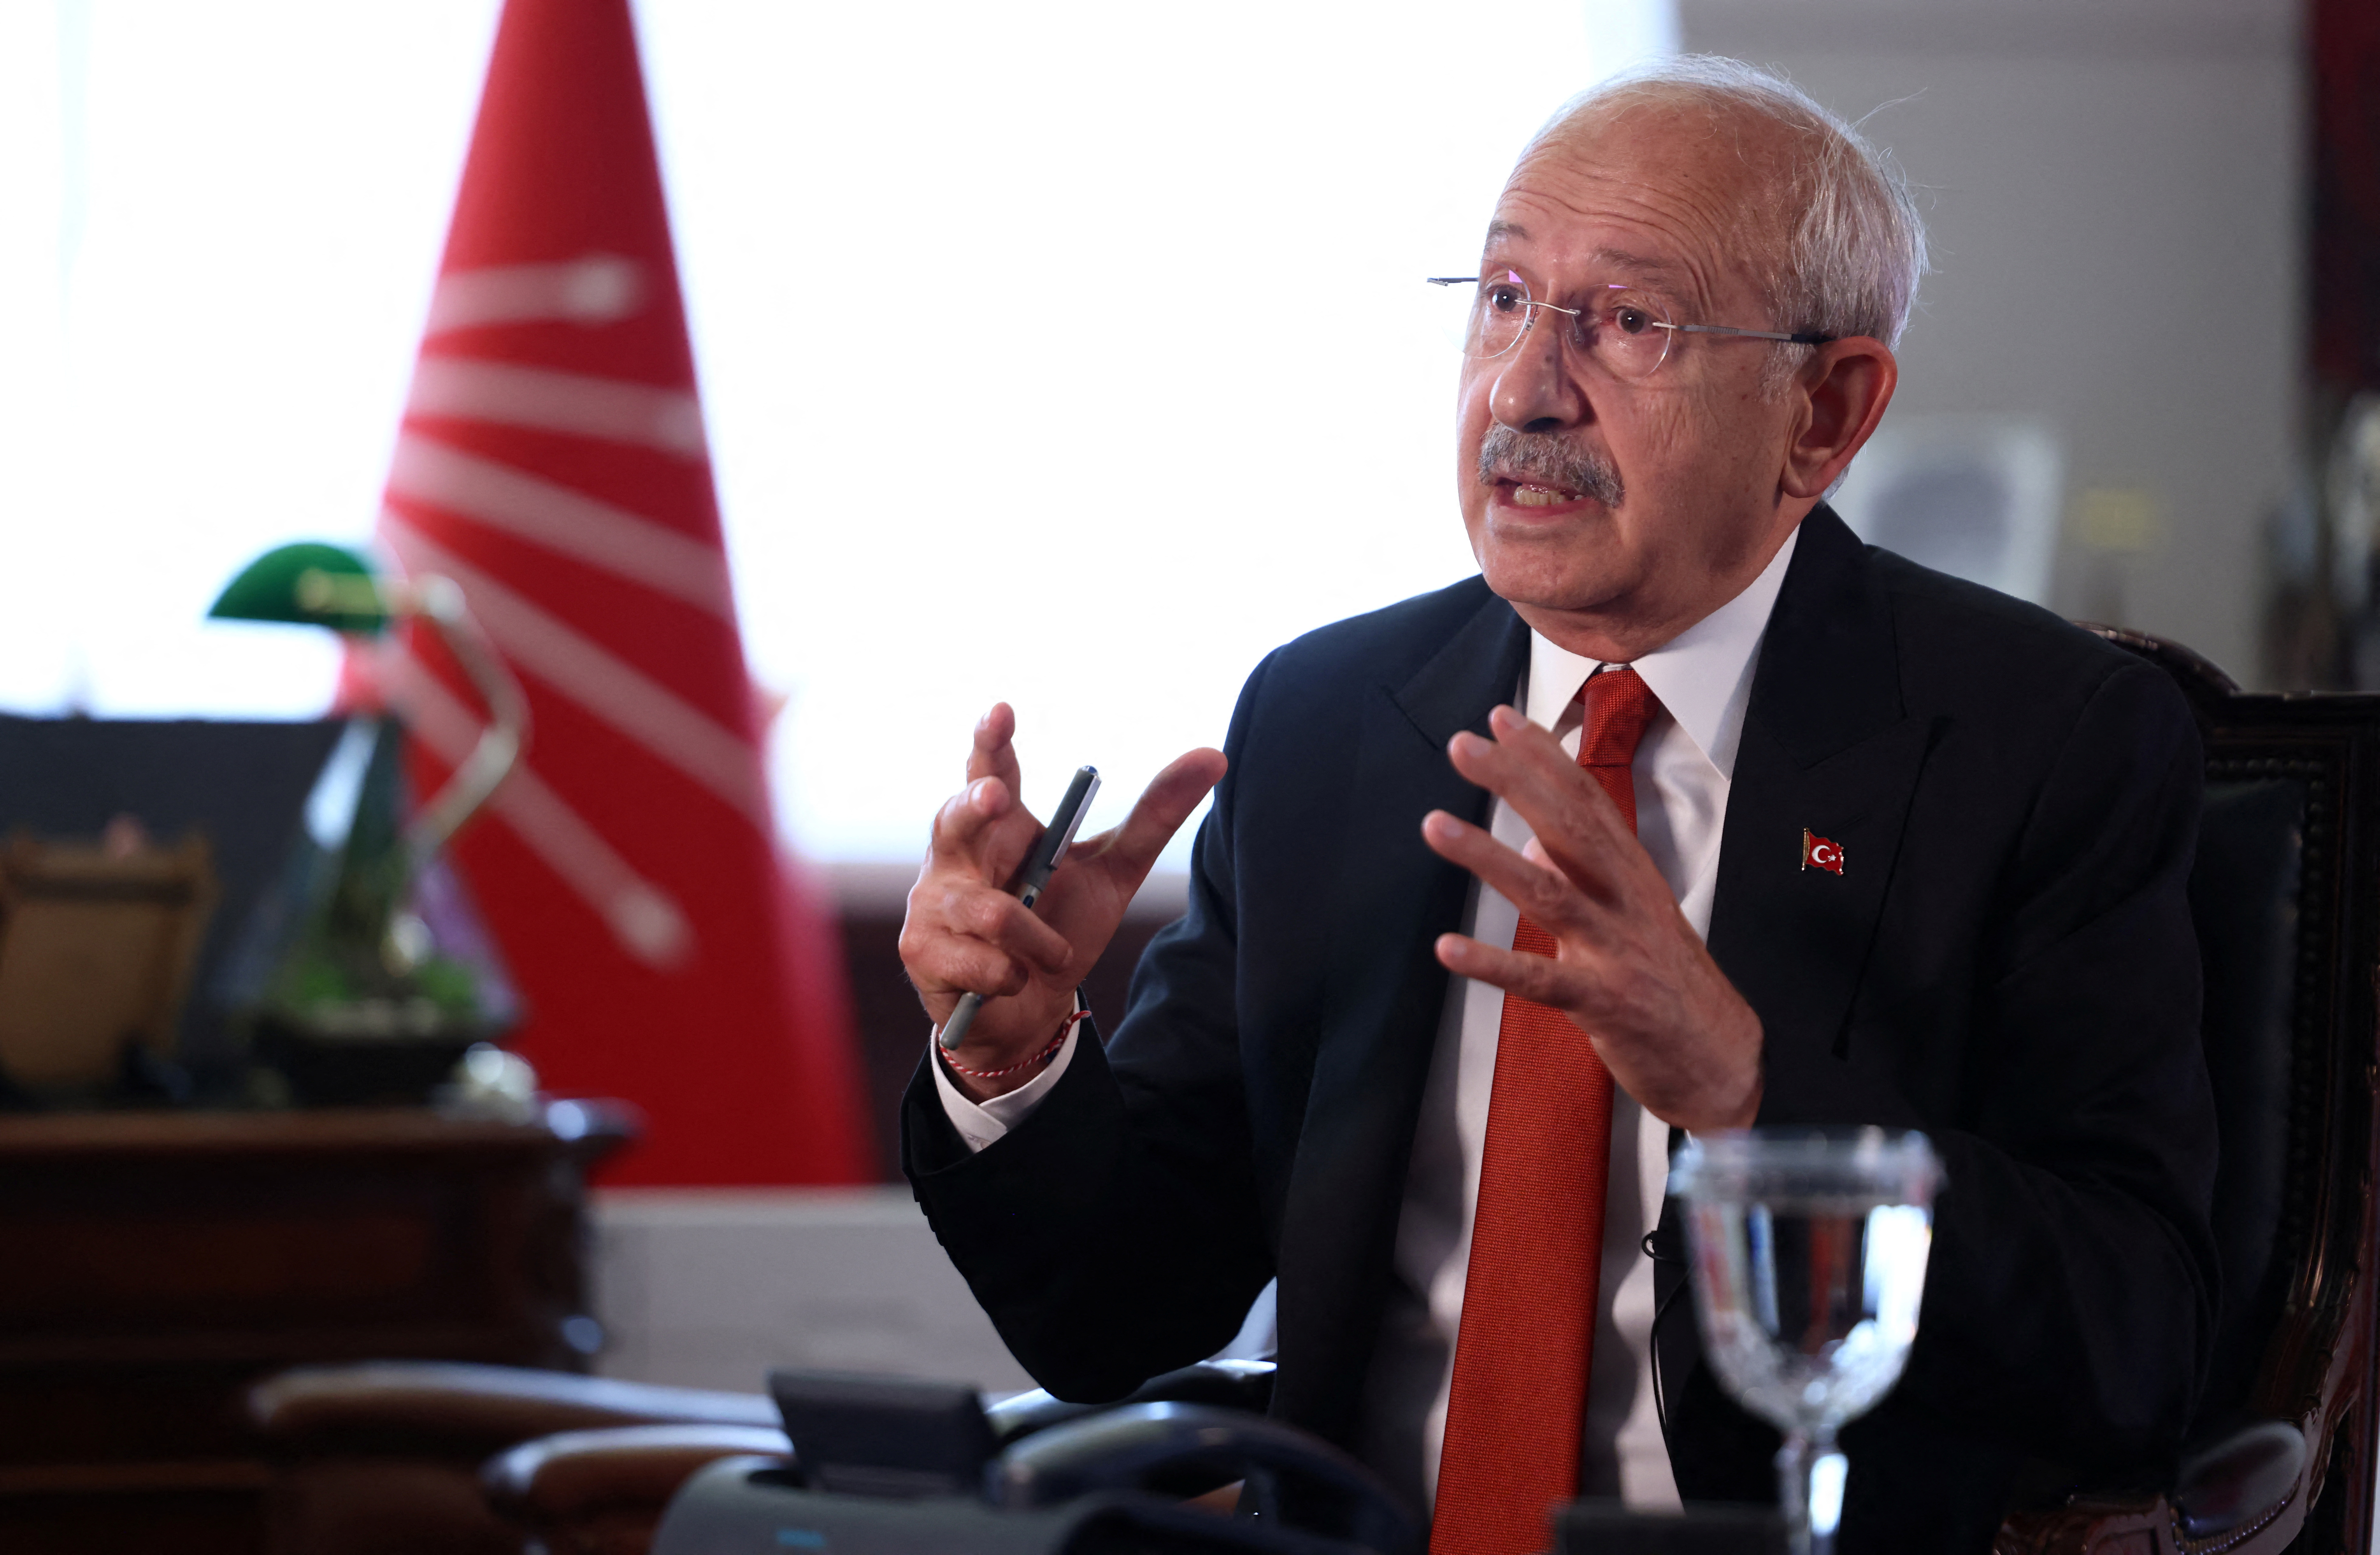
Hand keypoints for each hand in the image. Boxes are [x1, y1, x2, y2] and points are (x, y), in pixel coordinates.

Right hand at [899, 703, 1226, 1098]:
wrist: (1029, 1010)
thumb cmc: (1064, 927)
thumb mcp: (1115, 871)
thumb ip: (1153, 817)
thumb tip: (1214, 756)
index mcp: (999, 825)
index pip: (990, 770)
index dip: (991, 740)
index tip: (1002, 711)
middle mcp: (956, 854)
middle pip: (955, 816)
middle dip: (976, 805)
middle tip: (998, 797)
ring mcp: (932, 901)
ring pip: (991, 911)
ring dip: (1037, 941)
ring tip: (1049, 956)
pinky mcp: (920, 949)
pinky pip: (982, 961)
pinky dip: (1013, 976)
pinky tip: (1012, 980)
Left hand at [1420, 704, 1762, 1130]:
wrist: (1723, 1062)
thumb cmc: (1671, 986)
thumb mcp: (1630, 920)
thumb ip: (1581, 878)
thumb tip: (1531, 840)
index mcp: (1632, 878)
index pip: (1587, 802)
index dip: (1545, 758)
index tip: (1503, 720)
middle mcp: (1626, 902)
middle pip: (1568, 828)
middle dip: (1515, 782)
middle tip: (1464, 745)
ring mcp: (1616, 950)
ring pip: (1549, 892)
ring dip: (1488, 856)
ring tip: (1436, 824)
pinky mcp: (1605, 1003)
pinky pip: (1541, 980)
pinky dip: (1493, 964)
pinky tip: (1448, 948)